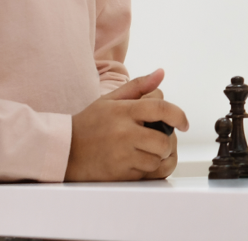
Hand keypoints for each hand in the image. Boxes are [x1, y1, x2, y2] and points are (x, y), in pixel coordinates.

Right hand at [65, 69, 188, 181]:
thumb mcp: (110, 100)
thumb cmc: (88, 124)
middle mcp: (124, 133)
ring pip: (157, 159)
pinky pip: (147, 174)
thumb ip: (138, 86)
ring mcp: (122, 155)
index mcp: (123, 112)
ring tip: (146, 150)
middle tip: (158, 138)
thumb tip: (160, 73)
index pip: (160, 108)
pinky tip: (140, 161)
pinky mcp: (120, 174)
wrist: (64, 151)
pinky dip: (149, 168)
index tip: (184, 123)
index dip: (178, 115)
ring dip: (158, 155)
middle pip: (163, 139)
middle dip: (167, 140)